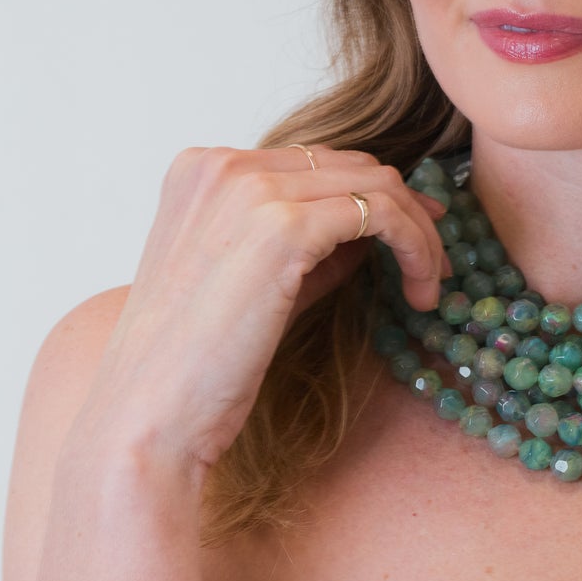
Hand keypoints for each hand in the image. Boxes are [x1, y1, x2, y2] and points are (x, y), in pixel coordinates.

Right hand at [68, 144, 449, 482]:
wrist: (149, 418)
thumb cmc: (192, 368)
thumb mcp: (250, 284)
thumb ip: (301, 243)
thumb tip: (369, 230)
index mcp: (201, 170)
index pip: (313, 162)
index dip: (369, 197)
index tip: (411, 237)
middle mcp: (221, 164)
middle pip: (350, 165)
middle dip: (403, 210)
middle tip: (432, 264)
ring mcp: (249, 189)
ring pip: (375, 184)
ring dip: (417, 233)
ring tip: (430, 286)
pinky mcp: (283, 226)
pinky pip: (380, 213)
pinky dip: (414, 246)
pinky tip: (419, 292)